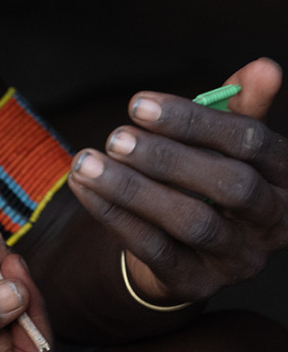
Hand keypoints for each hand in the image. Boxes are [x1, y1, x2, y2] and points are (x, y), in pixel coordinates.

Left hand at [68, 57, 286, 303]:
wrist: (183, 252)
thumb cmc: (203, 183)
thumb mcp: (221, 146)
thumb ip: (238, 107)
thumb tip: (265, 66)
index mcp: (286, 178)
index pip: (251, 143)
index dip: (194, 121)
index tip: (137, 103)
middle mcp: (272, 223)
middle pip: (230, 185)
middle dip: (168, 158)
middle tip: (115, 137)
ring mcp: (237, 259)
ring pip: (190, 222)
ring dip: (133, 189)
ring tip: (87, 162)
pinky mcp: (195, 284)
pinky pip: (153, 249)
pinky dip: (115, 216)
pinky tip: (84, 189)